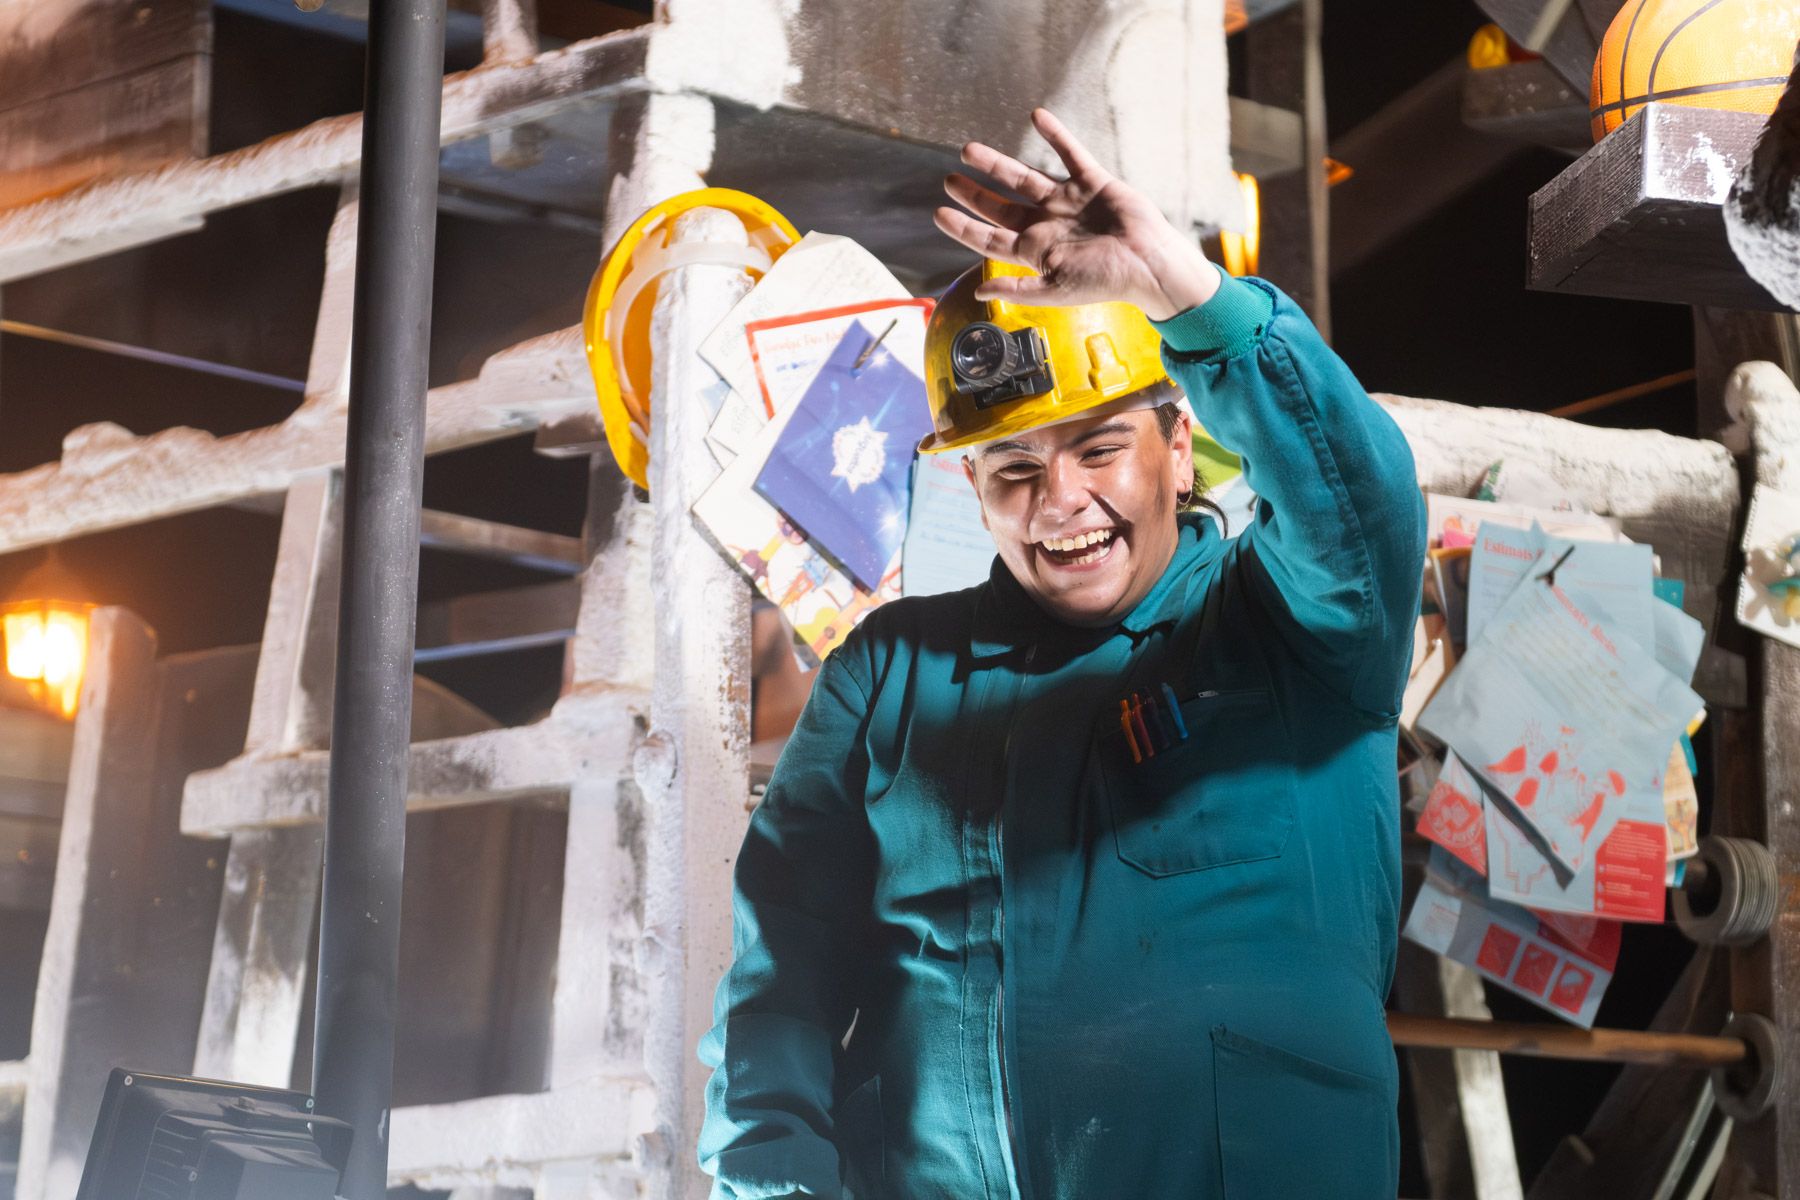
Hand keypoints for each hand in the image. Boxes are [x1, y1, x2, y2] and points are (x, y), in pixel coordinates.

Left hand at [934, 108, 1219, 320]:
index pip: (990, 238)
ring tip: (968, 150)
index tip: (939, 214)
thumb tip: (979, 293)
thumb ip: (1017, 289)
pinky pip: (1070, 153)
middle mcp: (1047, 224)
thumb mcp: (1055, 290)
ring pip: (1024, 177)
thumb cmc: (1106, 281)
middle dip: (974, 194)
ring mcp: (1068, 202)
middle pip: (1001, 206)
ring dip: (996, 164)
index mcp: (1036, 251)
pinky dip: (1055, 135)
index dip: (964, 227)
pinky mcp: (1092, 182)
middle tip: (948, 180)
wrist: (1149, 264)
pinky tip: (1037, 116)